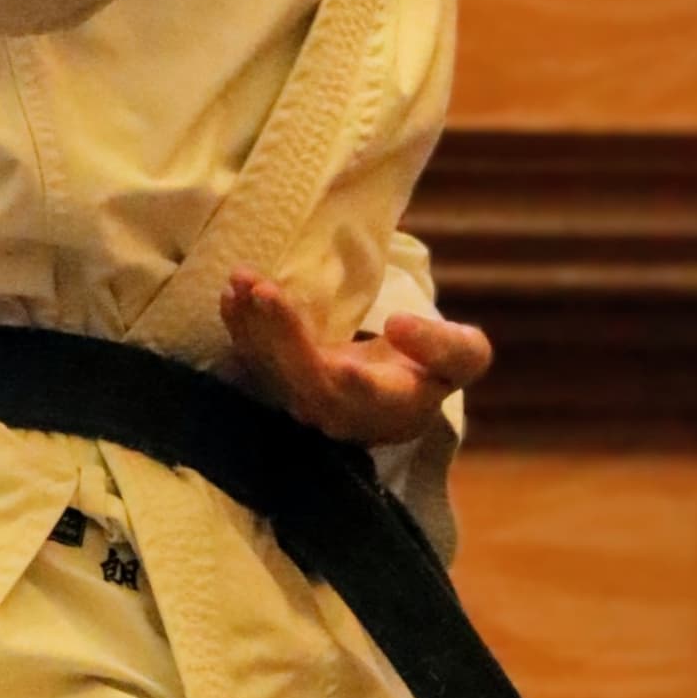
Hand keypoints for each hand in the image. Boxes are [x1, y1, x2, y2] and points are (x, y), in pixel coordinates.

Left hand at [220, 272, 492, 446]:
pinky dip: (243, 331)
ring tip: (240, 282)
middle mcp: (345, 415)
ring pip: (276, 372)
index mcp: (392, 408)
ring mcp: (311, 405)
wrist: (404, 390)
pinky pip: (261, 364)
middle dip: (283, 336)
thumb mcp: (465, 354)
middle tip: (263, 289)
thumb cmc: (437, 366)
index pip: (370, 400)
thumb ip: (444, 345)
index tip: (342, 365)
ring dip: (253, 328)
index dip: (353, 385)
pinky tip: (230, 297)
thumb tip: (398, 325)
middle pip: (308, 381)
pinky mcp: (289, 388)